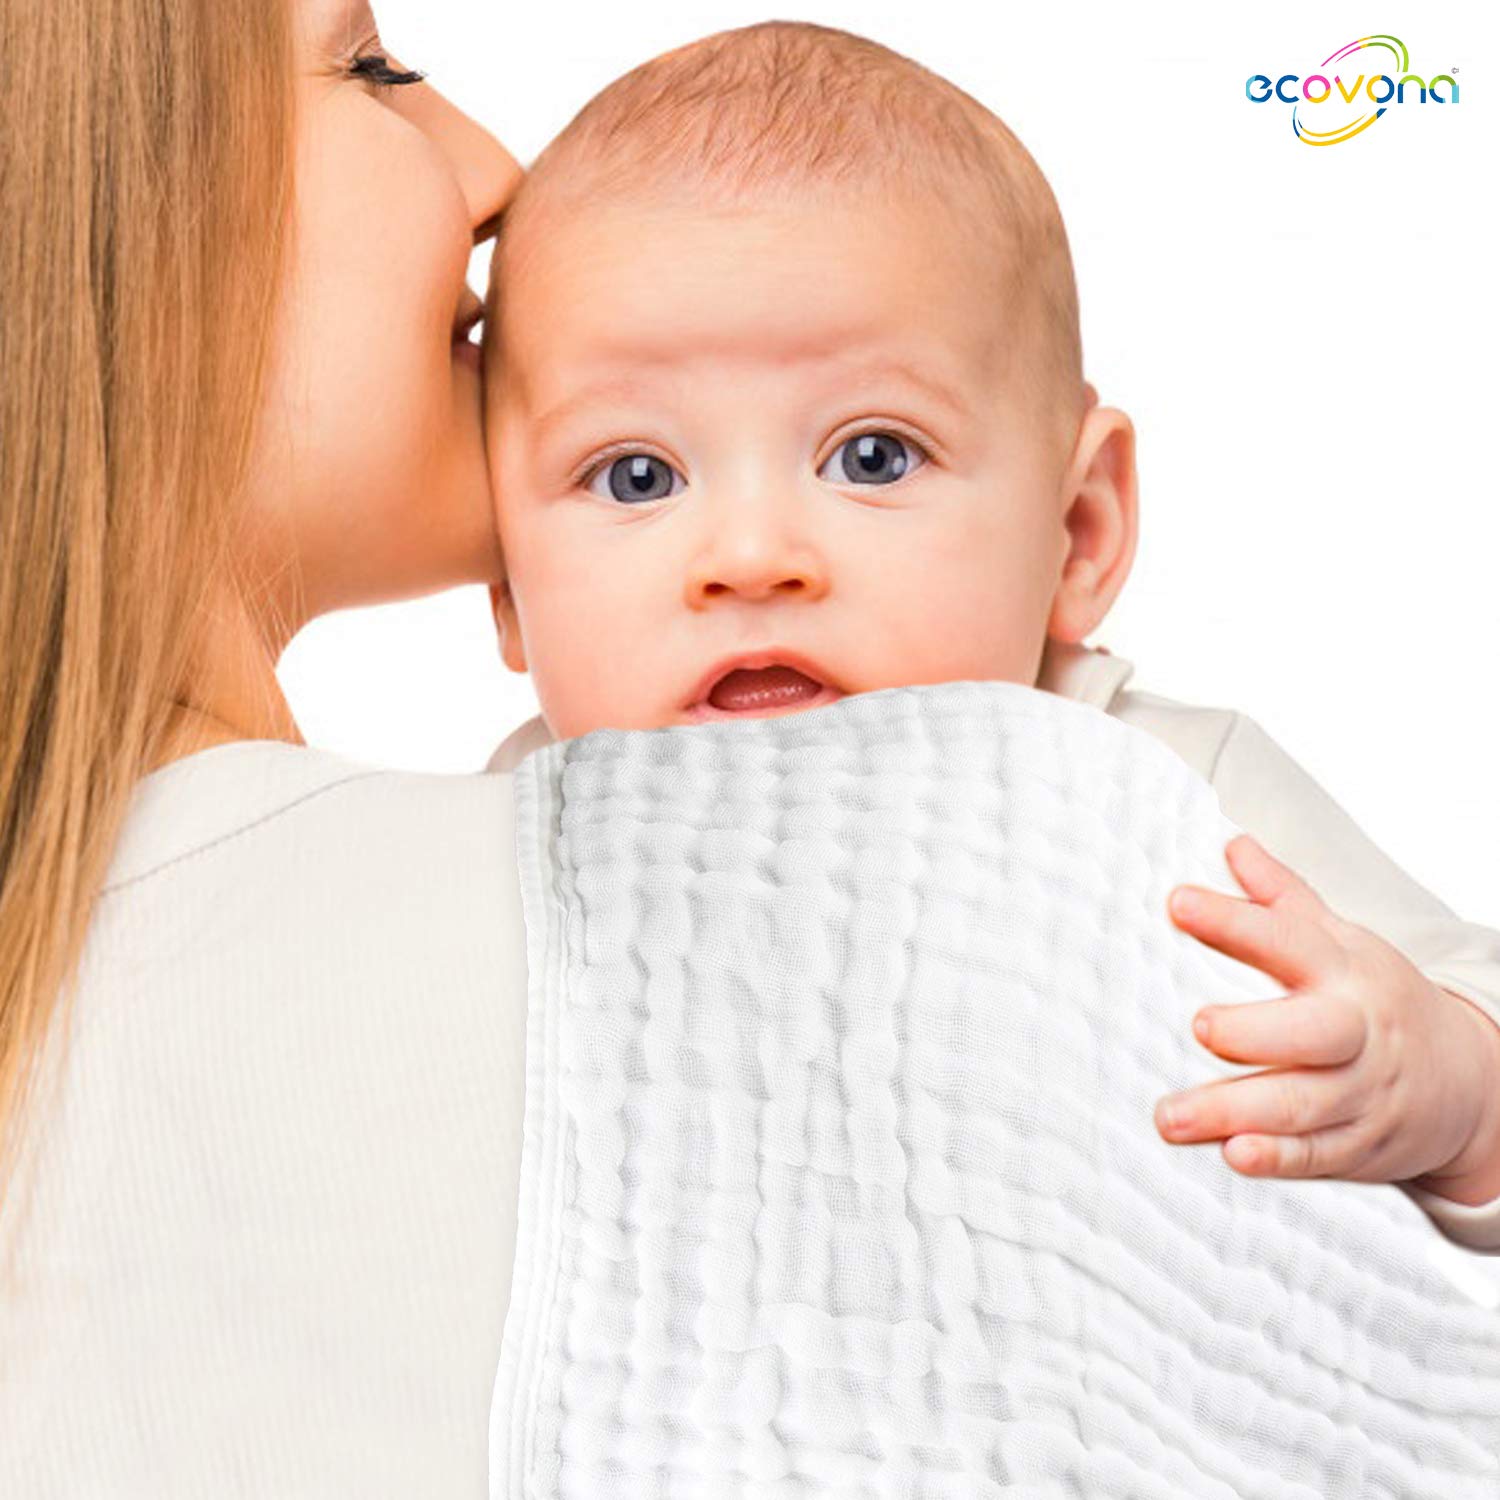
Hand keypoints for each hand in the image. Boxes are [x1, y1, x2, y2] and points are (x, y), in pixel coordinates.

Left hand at [1154, 833, 1499, 1194]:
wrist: (1468, 1083)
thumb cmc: (1378, 1000)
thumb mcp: (1342, 941)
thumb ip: (1282, 897)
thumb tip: (1235, 845)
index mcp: (1345, 970)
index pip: (1288, 939)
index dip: (1234, 921)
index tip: (1178, 903)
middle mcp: (1355, 1031)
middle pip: (1312, 1032)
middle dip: (1255, 1031)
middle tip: (1200, 1025)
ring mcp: (1359, 1092)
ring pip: (1301, 1103)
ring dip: (1233, 1110)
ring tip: (1171, 1115)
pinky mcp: (1357, 1146)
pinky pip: (1316, 1155)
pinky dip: (1277, 1158)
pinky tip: (1234, 1152)